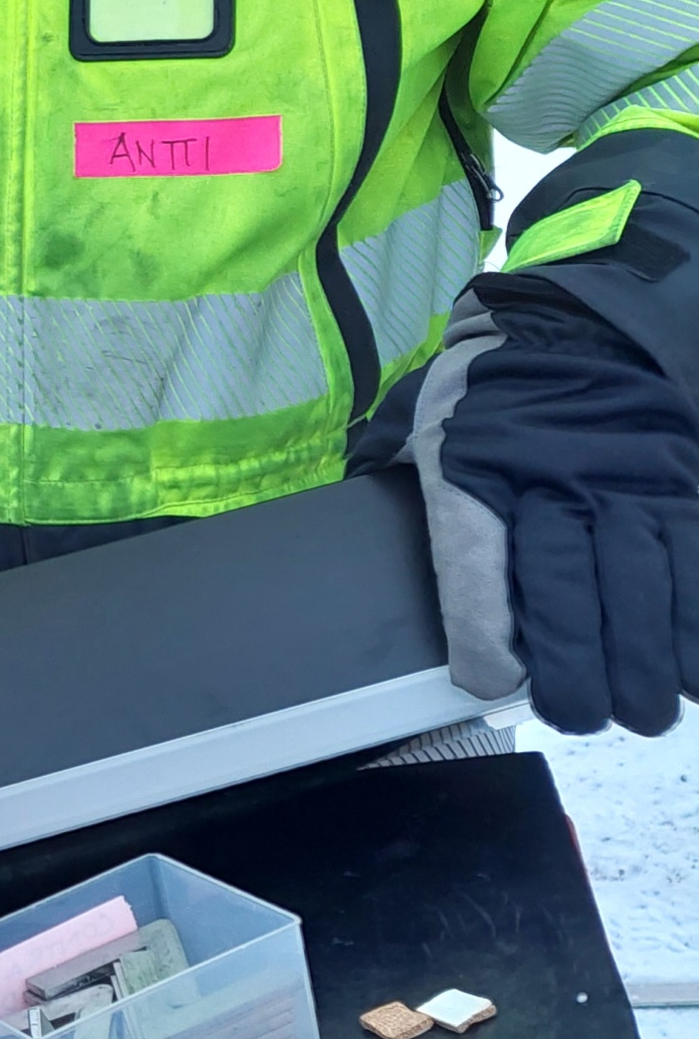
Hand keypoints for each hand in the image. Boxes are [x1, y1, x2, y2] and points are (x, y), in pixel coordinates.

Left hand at [416, 294, 698, 735]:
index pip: (478, 571)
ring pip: (648, 591)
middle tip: (588, 715)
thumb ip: (401, 483)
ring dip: (652, 663)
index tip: (496, 684)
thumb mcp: (423, 425)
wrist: (578, 322)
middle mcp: (556, 482)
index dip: (489, 641)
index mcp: (476, 470)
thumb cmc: (488, 391)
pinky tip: (694, 665)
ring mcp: (630, 485)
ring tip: (647, 706)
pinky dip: (698, 623)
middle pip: (572, 599)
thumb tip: (373, 512)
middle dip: (582, 675)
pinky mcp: (686, 485)